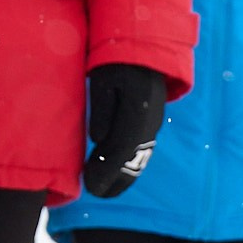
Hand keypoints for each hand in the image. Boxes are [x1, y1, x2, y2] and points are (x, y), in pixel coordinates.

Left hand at [83, 63, 167, 197]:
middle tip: (95, 192)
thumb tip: (98, 140)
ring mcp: (154, 123)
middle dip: (115, 180)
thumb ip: (101, 110)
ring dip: (123, 174)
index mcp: (137, 113)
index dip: (105, 172)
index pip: (120, 151)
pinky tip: (118, 170)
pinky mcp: (152, 121)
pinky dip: (130, 164)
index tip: (89, 185)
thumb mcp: (103, 81)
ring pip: (140, 157)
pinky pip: (142, 149)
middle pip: (133, 159)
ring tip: (104, 187)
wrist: (144, 50)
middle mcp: (150, 123)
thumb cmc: (117, 63)